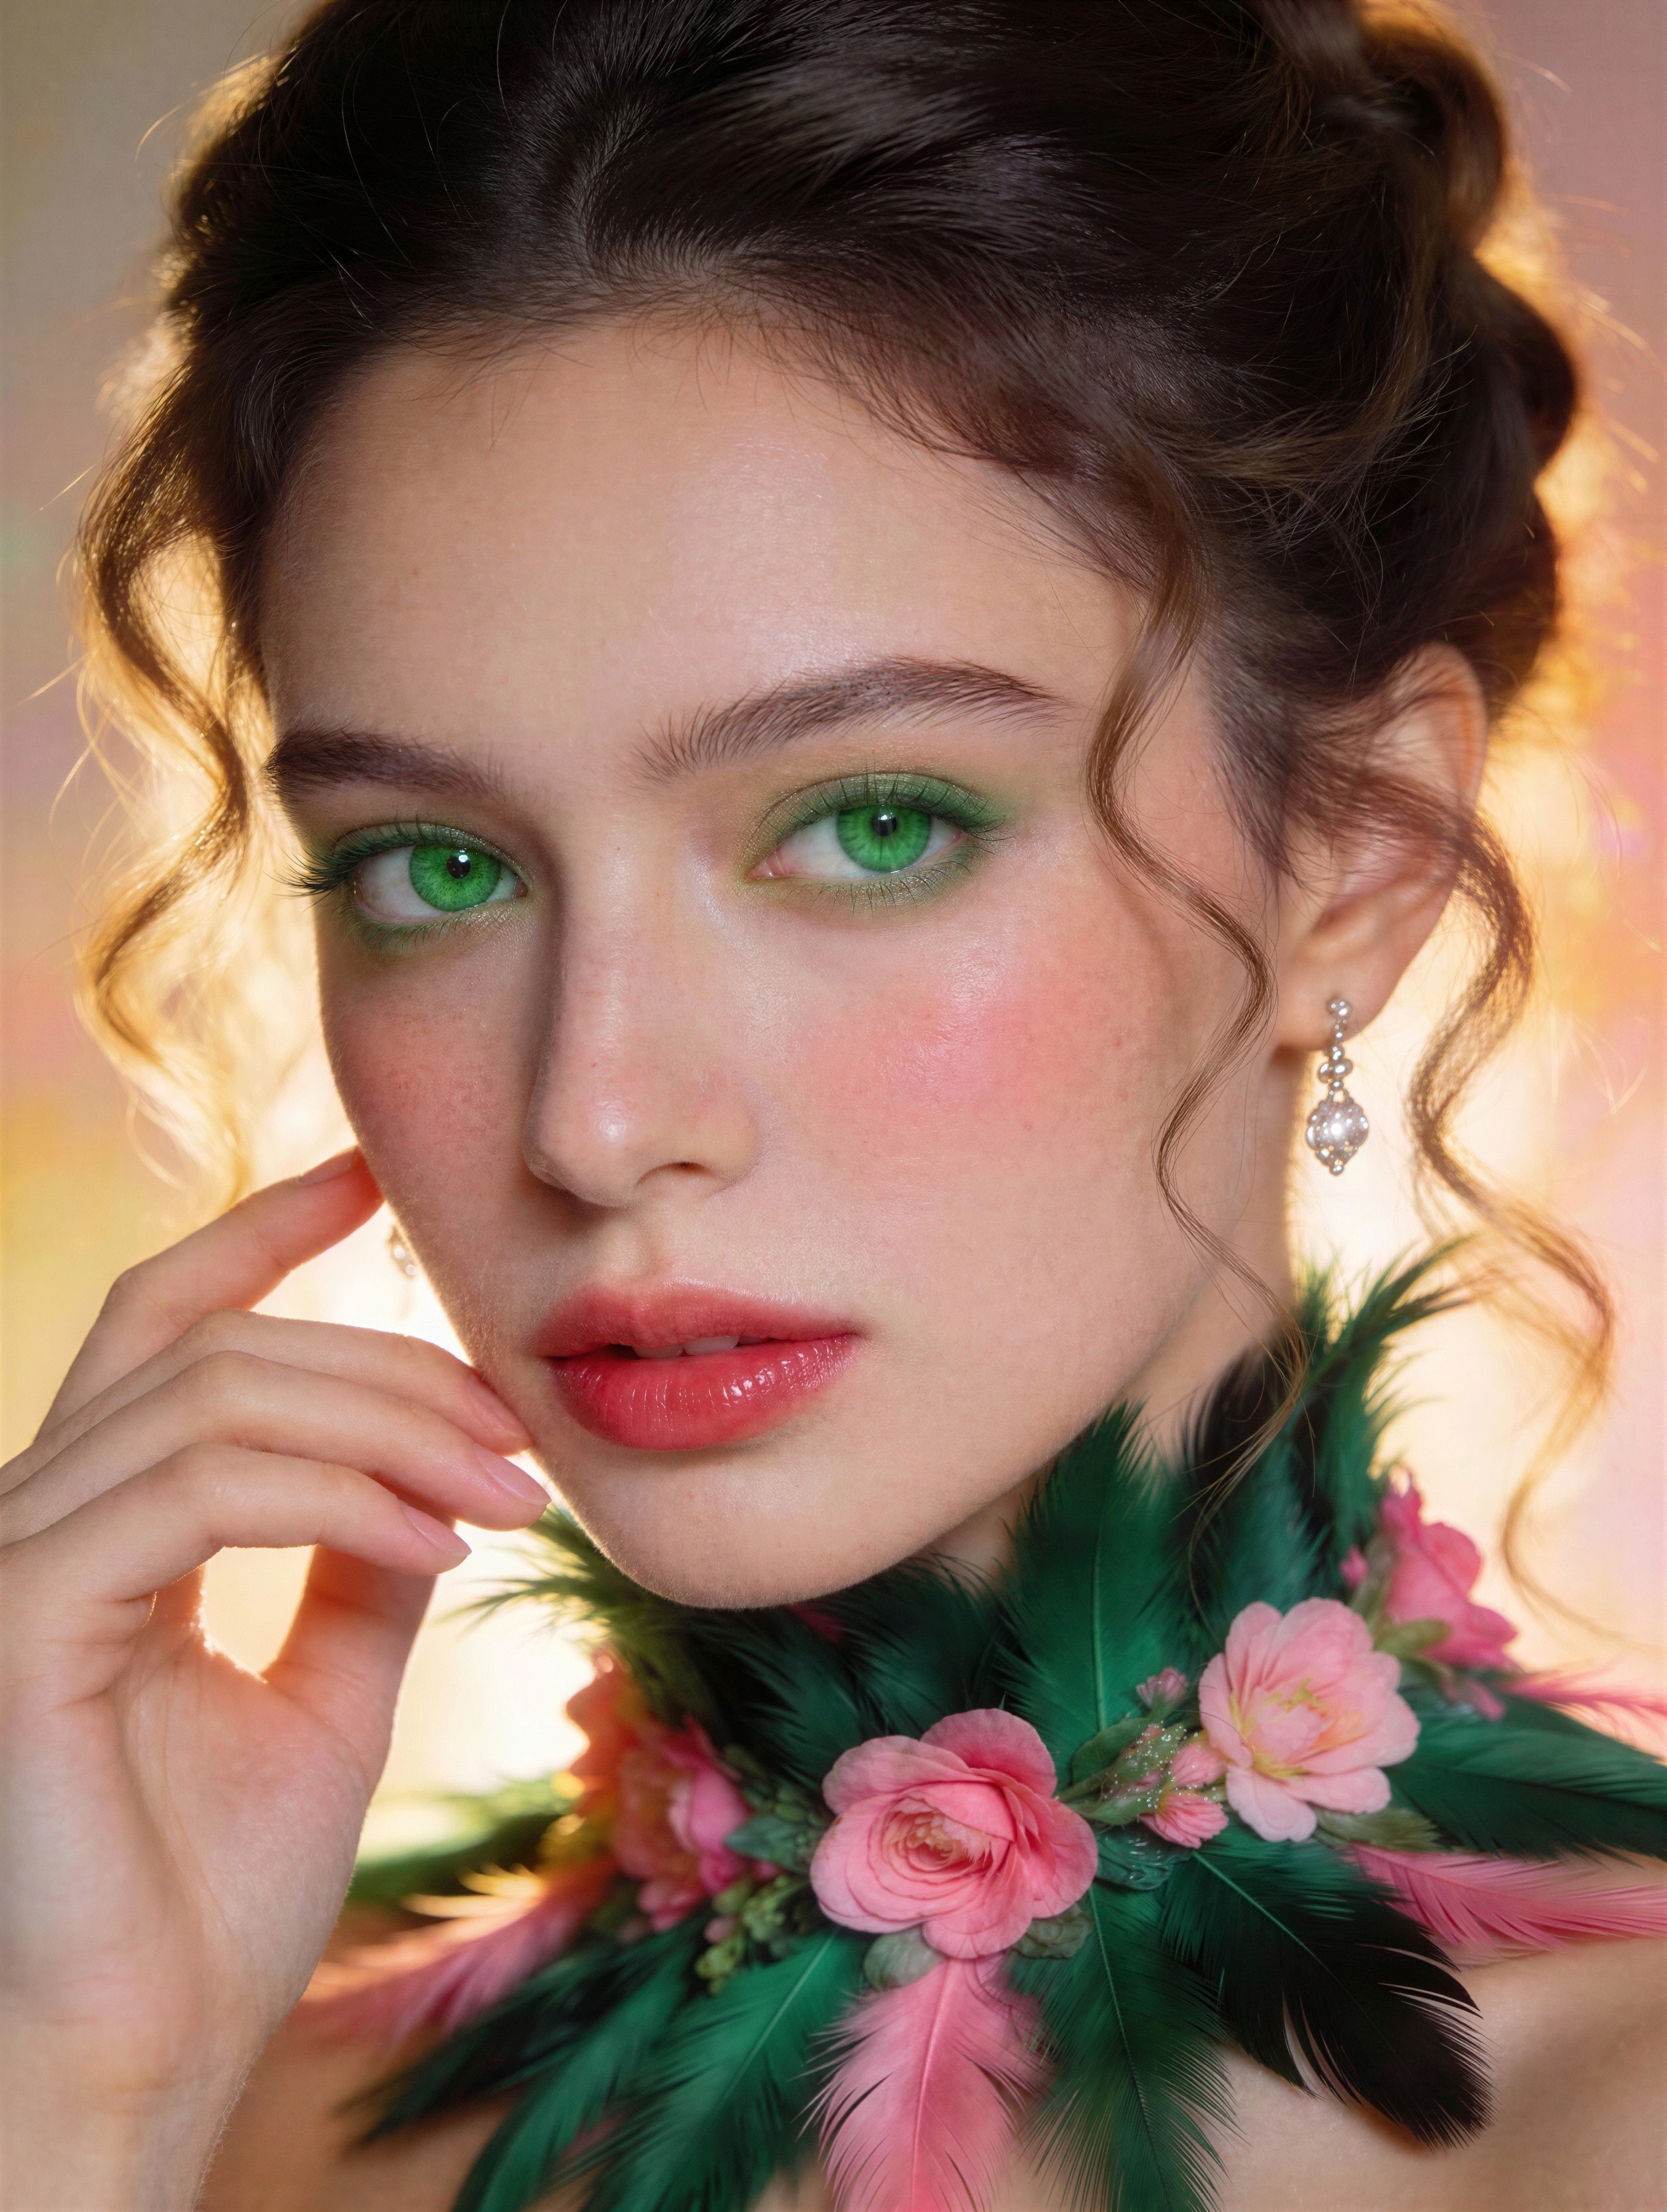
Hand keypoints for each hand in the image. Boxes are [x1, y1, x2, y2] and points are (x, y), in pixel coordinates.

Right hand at [0, 1152, 546, 2208]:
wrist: (139, 2063)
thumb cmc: (210, 1900)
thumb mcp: (326, 1688)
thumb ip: (360, 1557)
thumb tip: (434, 1459)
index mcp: (95, 1523)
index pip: (167, 1321)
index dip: (264, 1229)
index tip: (373, 1171)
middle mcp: (31, 1515)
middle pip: (223, 1345)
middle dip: (393, 1366)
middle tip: (522, 1437)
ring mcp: (8, 1559)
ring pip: (218, 1394)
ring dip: (392, 1425)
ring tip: (504, 1493)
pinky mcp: (16, 1618)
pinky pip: (205, 1489)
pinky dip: (343, 1494)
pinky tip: (441, 1542)